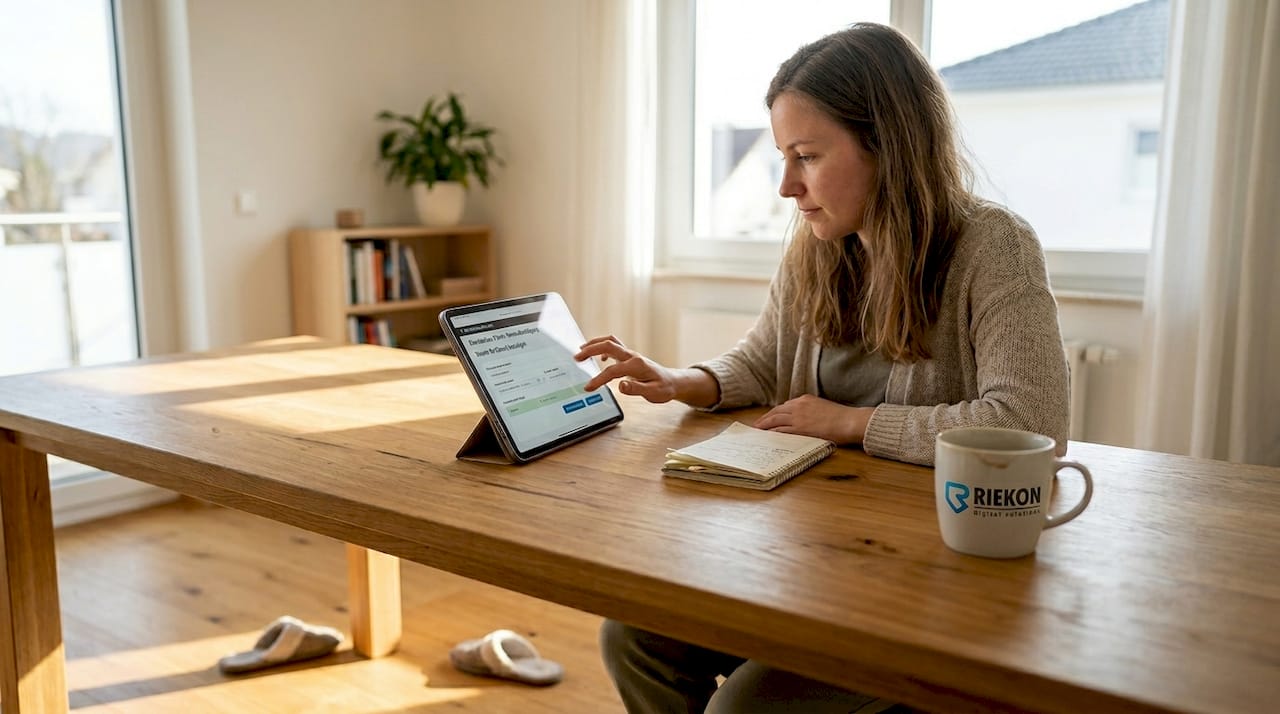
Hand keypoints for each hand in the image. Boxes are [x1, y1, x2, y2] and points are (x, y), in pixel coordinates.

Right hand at [576, 335, 680, 402]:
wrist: (671, 382)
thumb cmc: (663, 388)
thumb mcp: (653, 393)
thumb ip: (636, 389)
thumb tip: (620, 386)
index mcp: (636, 365)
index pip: (613, 371)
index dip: (599, 379)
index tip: (588, 387)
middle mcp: (632, 356)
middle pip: (609, 345)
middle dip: (591, 349)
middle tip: (576, 358)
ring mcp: (630, 355)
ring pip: (610, 341)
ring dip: (595, 344)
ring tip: (581, 351)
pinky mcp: (629, 357)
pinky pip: (614, 346)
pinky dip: (603, 348)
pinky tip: (599, 358)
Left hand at [753, 395, 873, 444]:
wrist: (850, 421)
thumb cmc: (842, 417)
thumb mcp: (824, 408)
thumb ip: (811, 411)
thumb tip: (806, 419)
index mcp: (805, 399)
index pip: (784, 406)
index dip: (774, 413)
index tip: (768, 417)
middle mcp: (799, 406)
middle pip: (776, 411)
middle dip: (765, 418)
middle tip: (757, 425)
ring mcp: (798, 417)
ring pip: (775, 420)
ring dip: (764, 425)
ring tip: (757, 431)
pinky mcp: (800, 428)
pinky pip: (781, 431)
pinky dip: (772, 433)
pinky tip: (767, 437)